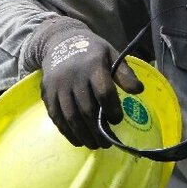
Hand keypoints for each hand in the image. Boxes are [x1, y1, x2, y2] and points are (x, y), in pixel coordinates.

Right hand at [27, 17, 142, 148]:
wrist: (60, 42)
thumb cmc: (92, 52)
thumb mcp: (112, 55)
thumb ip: (124, 73)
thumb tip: (139, 91)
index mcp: (93, 65)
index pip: (104, 91)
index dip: (112, 109)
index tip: (118, 120)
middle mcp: (73, 77)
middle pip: (87, 109)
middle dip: (98, 129)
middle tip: (108, 143)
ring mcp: (58, 86)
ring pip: (70, 116)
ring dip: (83, 135)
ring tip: (95, 145)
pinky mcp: (47, 93)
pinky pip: (56, 117)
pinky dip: (67, 132)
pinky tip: (78, 140)